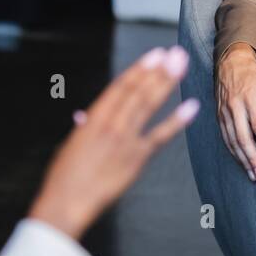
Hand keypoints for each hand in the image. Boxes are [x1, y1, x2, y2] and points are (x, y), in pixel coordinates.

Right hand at [27, 46, 199, 239]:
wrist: (66, 202)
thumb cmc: (64, 177)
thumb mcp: (71, 146)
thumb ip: (84, 129)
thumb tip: (84, 116)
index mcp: (93, 119)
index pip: (120, 87)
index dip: (139, 69)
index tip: (155, 55)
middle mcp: (111, 124)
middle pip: (138, 91)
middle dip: (159, 70)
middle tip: (176, 54)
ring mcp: (125, 140)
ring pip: (148, 105)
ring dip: (166, 83)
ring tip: (182, 66)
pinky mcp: (136, 159)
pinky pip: (160, 136)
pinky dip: (177, 120)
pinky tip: (192, 106)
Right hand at [215, 41, 255, 181]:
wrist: (230, 64)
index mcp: (250, 97)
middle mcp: (235, 106)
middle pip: (242, 136)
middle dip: (251, 157)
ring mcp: (225, 112)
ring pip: (232, 140)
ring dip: (242, 159)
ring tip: (253, 175)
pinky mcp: (219, 116)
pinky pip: (225, 138)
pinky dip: (233, 152)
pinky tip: (242, 163)